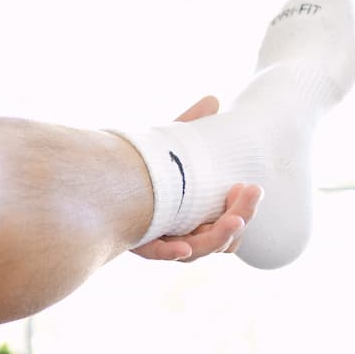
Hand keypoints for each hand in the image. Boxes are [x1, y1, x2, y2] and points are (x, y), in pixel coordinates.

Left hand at [128, 93, 261, 261]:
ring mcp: (164, 241)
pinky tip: (182, 246)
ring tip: (233, 221)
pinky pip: (157, 253)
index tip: (252, 187)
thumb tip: (212, 100)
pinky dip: (171, 252)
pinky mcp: (139, 242)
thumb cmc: (143, 165)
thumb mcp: (170, 148)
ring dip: (217, 237)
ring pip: (198, 250)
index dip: (244, 210)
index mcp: (200, 216)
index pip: (230, 222)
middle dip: (240, 217)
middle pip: (221, 239)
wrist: (102, 177)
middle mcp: (186, 233)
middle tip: (249, 194)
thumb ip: (190, 129)